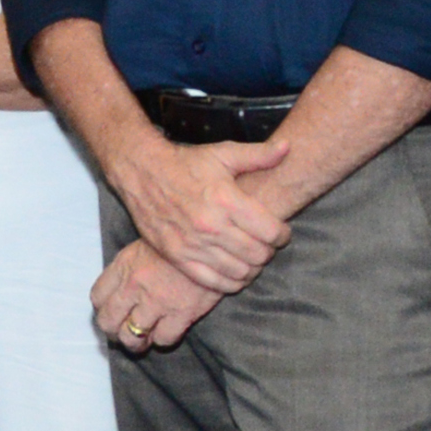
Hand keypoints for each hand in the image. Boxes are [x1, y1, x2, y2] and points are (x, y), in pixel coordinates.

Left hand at [95, 239, 223, 350]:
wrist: (215, 239)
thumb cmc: (183, 238)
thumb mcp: (148, 242)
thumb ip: (131, 265)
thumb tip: (121, 287)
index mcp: (125, 265)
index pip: (97, 296)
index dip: (103, 307)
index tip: (112, 310)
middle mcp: (135, 286)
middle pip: (108, 321)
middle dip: (113, 331)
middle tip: (124, 331)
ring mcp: (157, 302)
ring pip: (132, 337)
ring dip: (136, 342)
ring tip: (144, 339)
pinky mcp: (182, 313)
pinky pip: (163, 339)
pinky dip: (164, 339)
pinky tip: (168, 330)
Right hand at [105, 133, 292, 292]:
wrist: (142, 172)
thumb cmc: (186, 163)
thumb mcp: (224, 154)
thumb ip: (259, 155)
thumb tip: (288, 147)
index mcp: (227, 200)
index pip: (271, 231)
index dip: (283, 235)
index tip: (282, 232)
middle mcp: (211, 225)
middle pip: (258, 255)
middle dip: (269, 252)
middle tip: (267, 246)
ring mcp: (193, 244)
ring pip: (238, 272)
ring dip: (252, 269)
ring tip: (252, 259)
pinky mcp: (177, 257)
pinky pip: (212, 282)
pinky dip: (230, 283)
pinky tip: (235, 273)